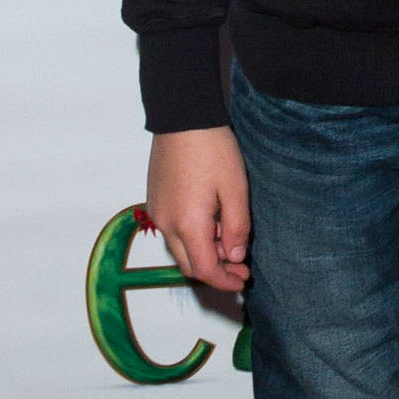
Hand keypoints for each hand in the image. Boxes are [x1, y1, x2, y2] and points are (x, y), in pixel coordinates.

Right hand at [146, 126, 251, 292]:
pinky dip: (192, 238)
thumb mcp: (236, 189)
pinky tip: (212, 224)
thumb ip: (237, 227)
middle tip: (240, 268)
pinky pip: (173, 231)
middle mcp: (166, 223)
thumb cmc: (213, 150)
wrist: (182, 118)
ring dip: (203, 254)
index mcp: (188, 225)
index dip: (225, 281)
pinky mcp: (155, 199)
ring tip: (230, 243)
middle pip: (188, 264)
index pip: (204, 270)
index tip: (243, 281)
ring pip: (179, 249)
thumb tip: (235, 257)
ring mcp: (157, 211)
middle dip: (215, 272)